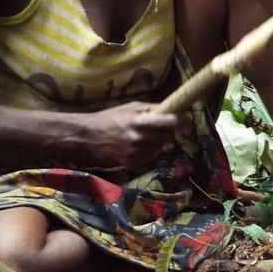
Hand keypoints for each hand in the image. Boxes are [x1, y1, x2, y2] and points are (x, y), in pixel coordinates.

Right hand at [75, 101, 192, 168]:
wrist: (86, 138)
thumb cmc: (109, 118)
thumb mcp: (129, 107)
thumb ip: (150, 109)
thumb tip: (172, 109)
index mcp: (137, 122)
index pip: (168, 123)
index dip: (180, 120)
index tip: (186, 117)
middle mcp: (138, 139)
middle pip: (168, 137)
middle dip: (172, 130)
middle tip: (172, 125)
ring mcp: (135, 154)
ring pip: (161, 148)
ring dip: (163, 141)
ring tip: (154, 134)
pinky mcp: (131, 164)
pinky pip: (151, 157)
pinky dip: (152, 150)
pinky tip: (145, 143)